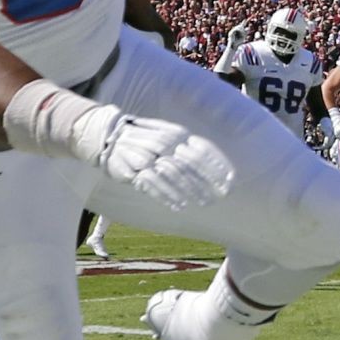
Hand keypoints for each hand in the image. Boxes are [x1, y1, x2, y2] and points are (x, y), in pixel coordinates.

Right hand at [87, 112, 233, 209]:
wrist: (110, 136)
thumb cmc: (145, 139)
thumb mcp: (168, 135)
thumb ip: (188, 148)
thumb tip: (212, 162)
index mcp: (175, 134)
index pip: (200, 150)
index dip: (216, 166)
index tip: (230, 180)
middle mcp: (164, 143)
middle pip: (190, 165)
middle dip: (207, 182)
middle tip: (219, 196)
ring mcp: (148, 156)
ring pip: (173, 176)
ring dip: (190, 191)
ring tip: (202, 203)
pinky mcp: (134, 170)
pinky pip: (153, 185)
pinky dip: (167, 196)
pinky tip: (179, 205)